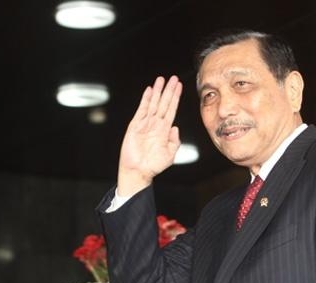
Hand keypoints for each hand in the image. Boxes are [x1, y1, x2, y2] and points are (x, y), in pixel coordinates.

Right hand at [117, 76, 182, 196]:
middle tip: (173, 78)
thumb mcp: (170, 154)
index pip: (171, 109)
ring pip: (153, 103)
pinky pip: (141, 109)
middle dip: (168, 90)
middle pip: (163, 103)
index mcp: (164, 130)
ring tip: (161, 80)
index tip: (179, 87)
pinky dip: (145, 100)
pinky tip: (149, 90)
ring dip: (157, 91)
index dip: (176, 98)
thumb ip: (175, 141)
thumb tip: (175, 128)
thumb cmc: (153, 165)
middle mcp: (155, 124)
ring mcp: (145, 124)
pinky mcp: (135, 125)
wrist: (139, 171)